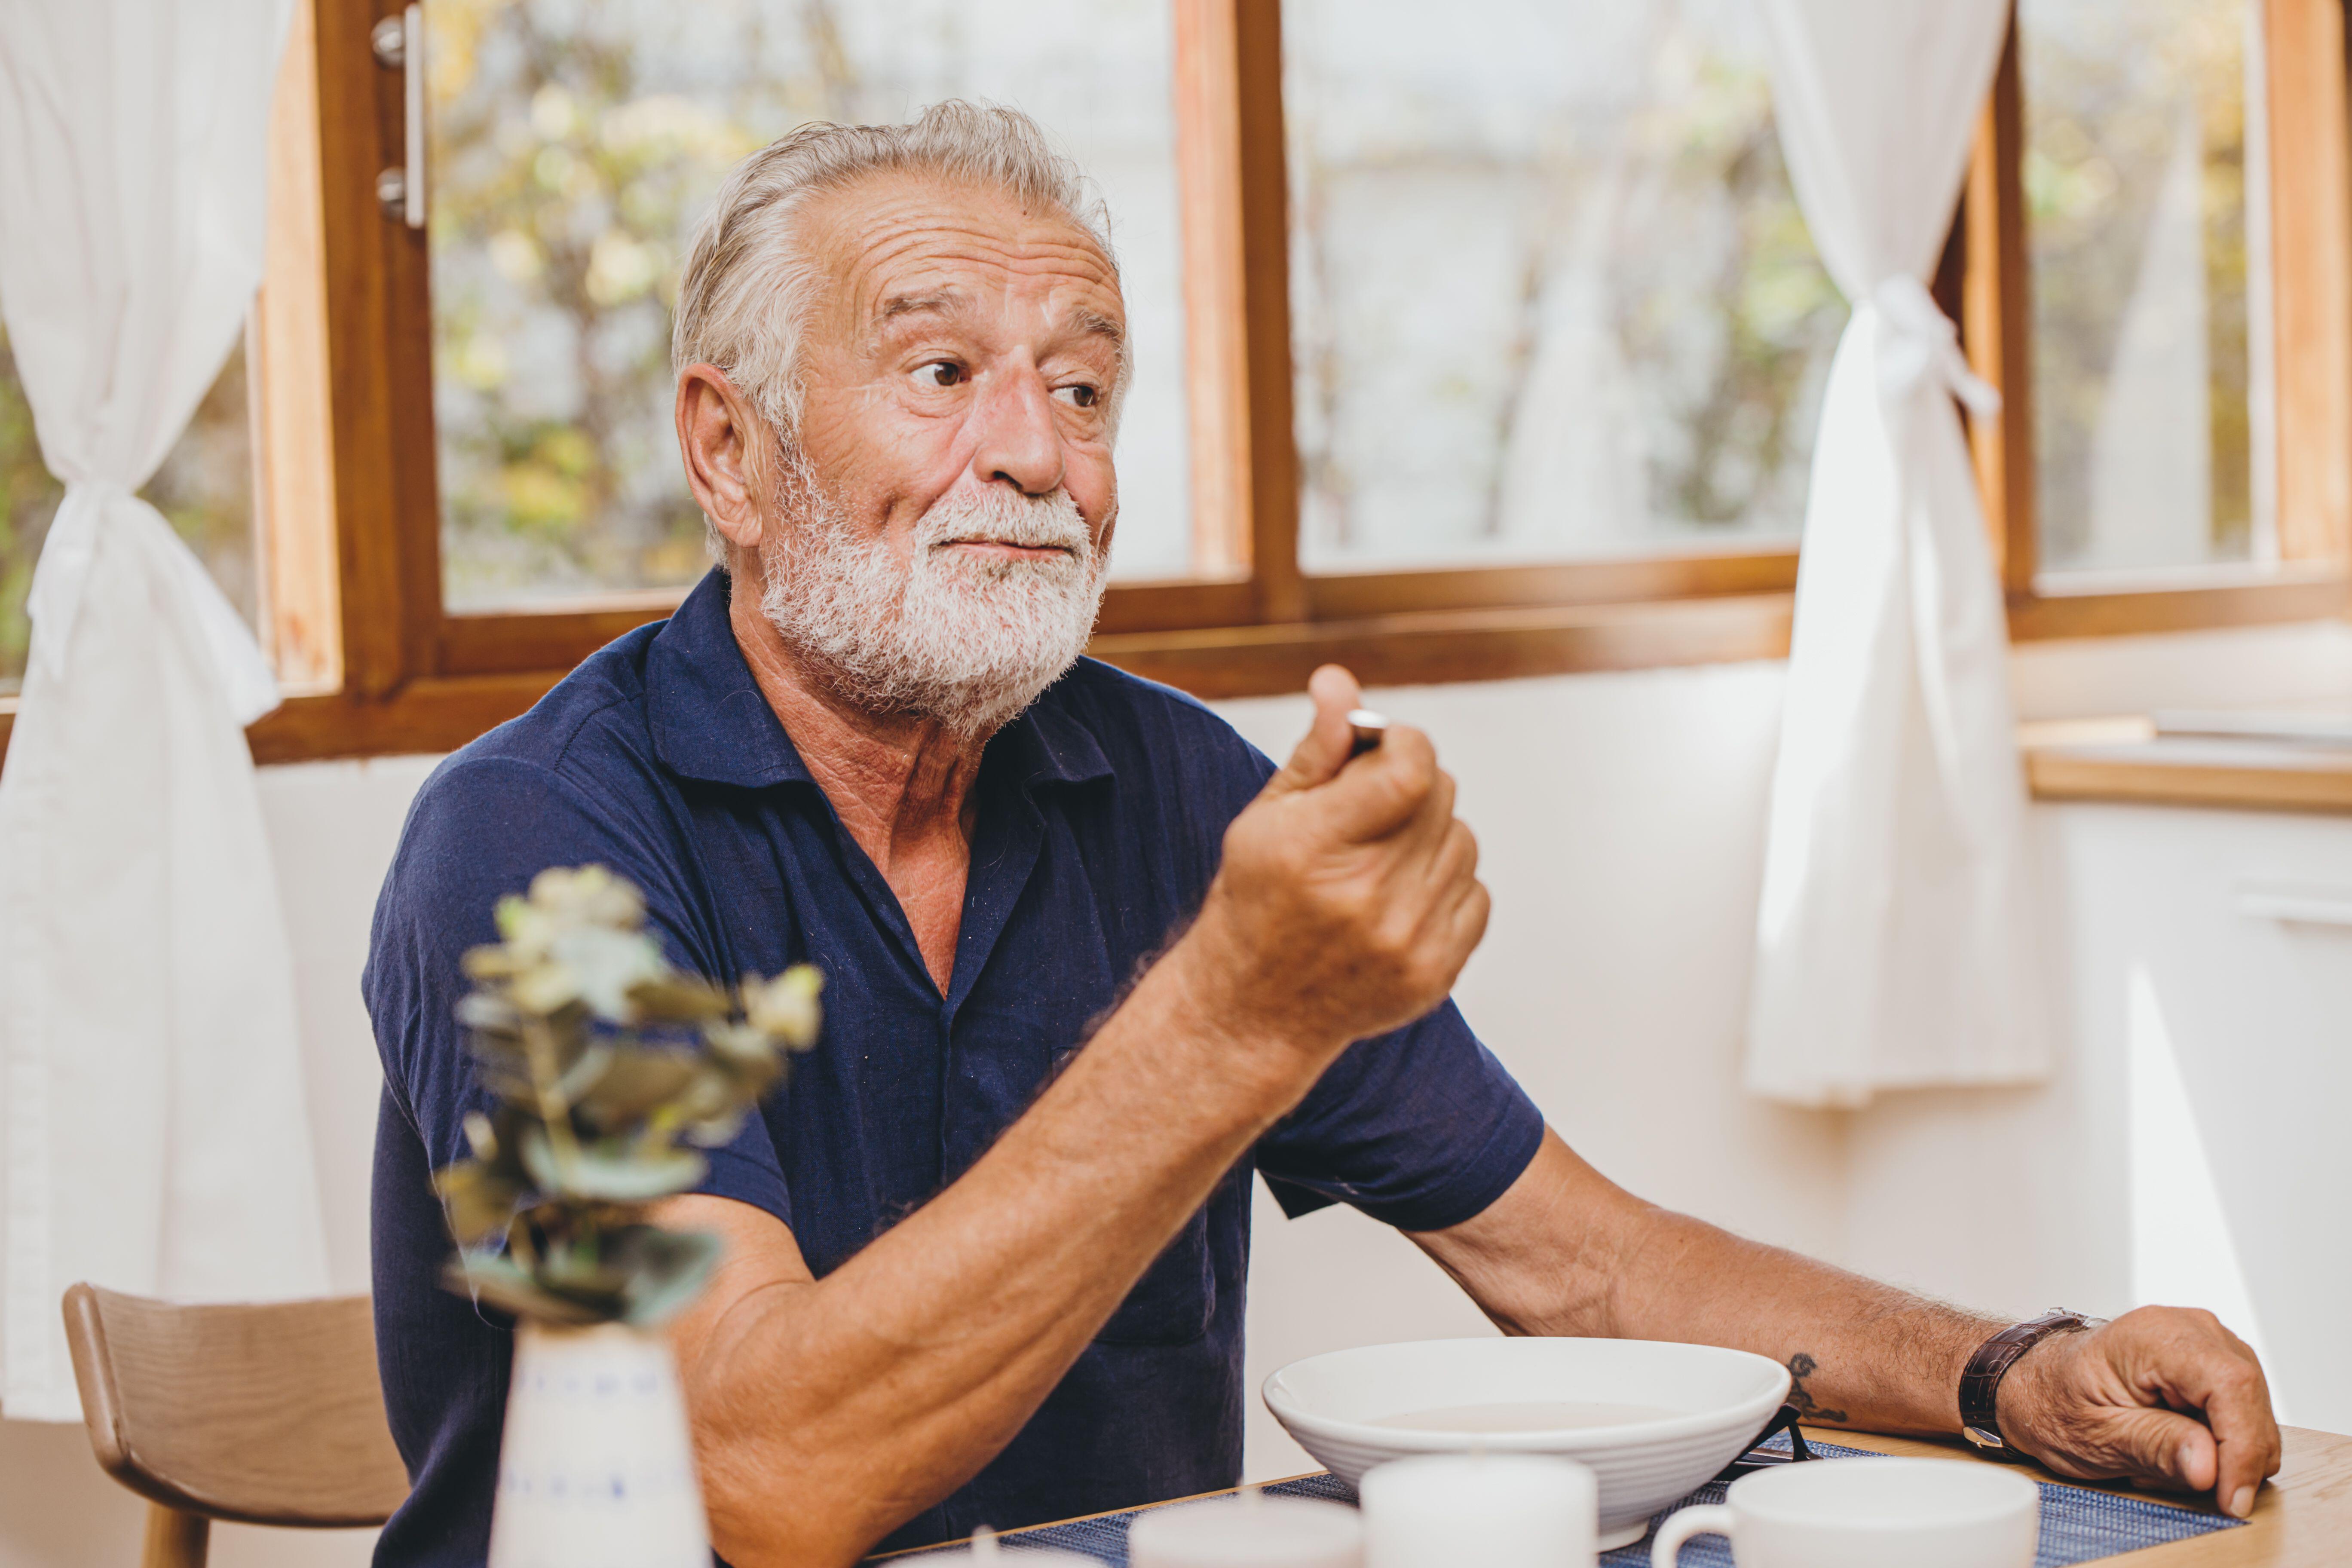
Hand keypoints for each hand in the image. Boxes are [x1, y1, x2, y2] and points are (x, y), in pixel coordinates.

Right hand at [1178, 665, 1488, 1069]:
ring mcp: (1406, 942)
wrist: (1255, 1010)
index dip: (1407, 744)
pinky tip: (1400, 897)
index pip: (1411, 770)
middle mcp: (1366, 898)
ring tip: (1380, 857)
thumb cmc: (1257, 900)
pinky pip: (1476, 893)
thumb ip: (1318, 748)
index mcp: (1314, 848)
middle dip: (1412, 783)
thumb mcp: (1268, 816)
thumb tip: (1338, 681)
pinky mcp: (1434, 973)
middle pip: (1441, 796)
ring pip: (1463, 841)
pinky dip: (1445, 884)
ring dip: (1430, 835)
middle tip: (1372, 804)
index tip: (1386, 746)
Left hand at [1997, 1306, 2280, 1516]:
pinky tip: (2172, 1445)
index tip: (2231, 1496)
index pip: (2230, 1384)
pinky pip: (2240, 1411)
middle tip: (2179, 1480)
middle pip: (2249, 1399)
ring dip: (2220, 1450)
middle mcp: (2189, 1328)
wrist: (2036, 1383)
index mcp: (2155, 1335)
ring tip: (2158, 1457)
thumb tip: (2209, 1467)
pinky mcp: (2212, 1363)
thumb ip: (2154, 1447)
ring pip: (2251, 1410)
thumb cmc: (2054, 1402)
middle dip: (2230, 1456)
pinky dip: (2216, 1441)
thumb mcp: (2094, 1435)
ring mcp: (2206, 1342)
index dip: (2243, 1446)